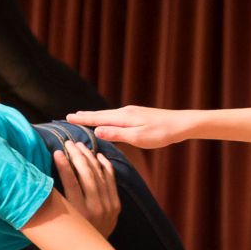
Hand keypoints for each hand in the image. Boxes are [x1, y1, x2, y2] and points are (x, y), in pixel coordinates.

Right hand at [52, 140, 120, 238]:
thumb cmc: (68, 243)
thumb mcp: (57, 227)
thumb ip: (50, 207)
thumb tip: (30, 187)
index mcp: (77, 213)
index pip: (70, 182)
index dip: (63, 165)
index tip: (57, 152)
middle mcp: (95, 208)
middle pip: (86, 174)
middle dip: (77, 156)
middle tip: (68, 143)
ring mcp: (108, 207)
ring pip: (99, 175)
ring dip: (89, 157)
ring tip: (80, 145)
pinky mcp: (116, 206)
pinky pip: (111, 181)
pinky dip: (105, 166)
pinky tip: (97, 155)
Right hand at [66, 106, 189, 151]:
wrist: (182, 124)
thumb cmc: (162, 133)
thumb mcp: (139, 137)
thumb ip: (118, 134)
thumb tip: (97, 131)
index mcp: (123, 118)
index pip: (98, 119)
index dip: (83, 119)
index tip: (68, 118)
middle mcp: (125, 112)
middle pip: (101, 114)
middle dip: (85, 116)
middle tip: (70, 116)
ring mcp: (132, 112)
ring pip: (108, 114)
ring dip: (95, 116)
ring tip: (84, 116)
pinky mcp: (138, 115)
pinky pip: (116, 116)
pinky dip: (106, 117)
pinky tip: (108, 120)